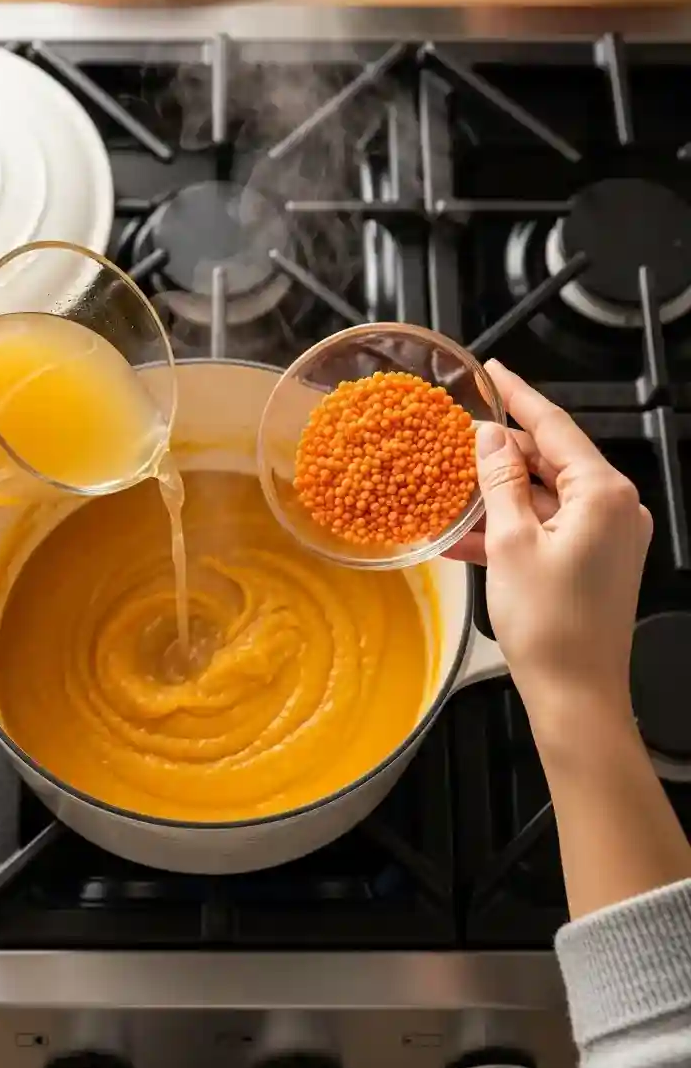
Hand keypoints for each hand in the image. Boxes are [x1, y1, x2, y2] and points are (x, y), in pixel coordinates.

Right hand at [450, 360, 651, 723]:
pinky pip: (548, 527)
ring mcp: (609, 537)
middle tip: (459, 435)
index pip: (554, 426)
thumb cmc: (552, 627)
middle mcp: (616, 509)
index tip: (492, 371)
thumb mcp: (510, 542)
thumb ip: (499, 481)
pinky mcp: (595, 562)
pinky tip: (466, 533)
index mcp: (604, 494)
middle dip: (502, 452)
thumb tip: (489, 437)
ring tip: (451, 486)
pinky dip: (511, 527)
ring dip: (499, 494)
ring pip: (546, 496)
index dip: (518, 395)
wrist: (576, 696)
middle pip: (551, 460)